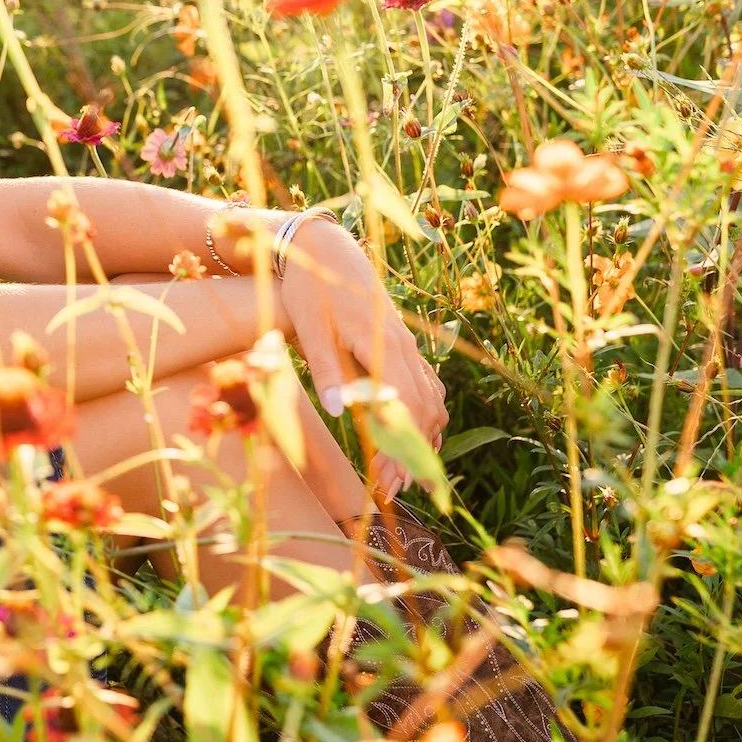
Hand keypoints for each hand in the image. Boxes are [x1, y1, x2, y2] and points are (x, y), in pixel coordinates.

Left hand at [275, 218, 446, 498]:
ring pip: (430, 400)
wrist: (324, 248)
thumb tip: (343, 413)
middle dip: (410, 456)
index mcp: (381, 345)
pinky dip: (427, 416)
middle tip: (394, 492)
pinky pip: (427, 385)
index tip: (386, 483)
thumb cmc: (311, 288)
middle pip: (421, 412)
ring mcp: (406, 345)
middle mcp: (402, 348)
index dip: (396, 450)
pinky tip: (421, 436)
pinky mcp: (402, 344)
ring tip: (410, 476)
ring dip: (422, 440)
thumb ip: (328, 369)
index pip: (401, 409)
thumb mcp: (312, 328)